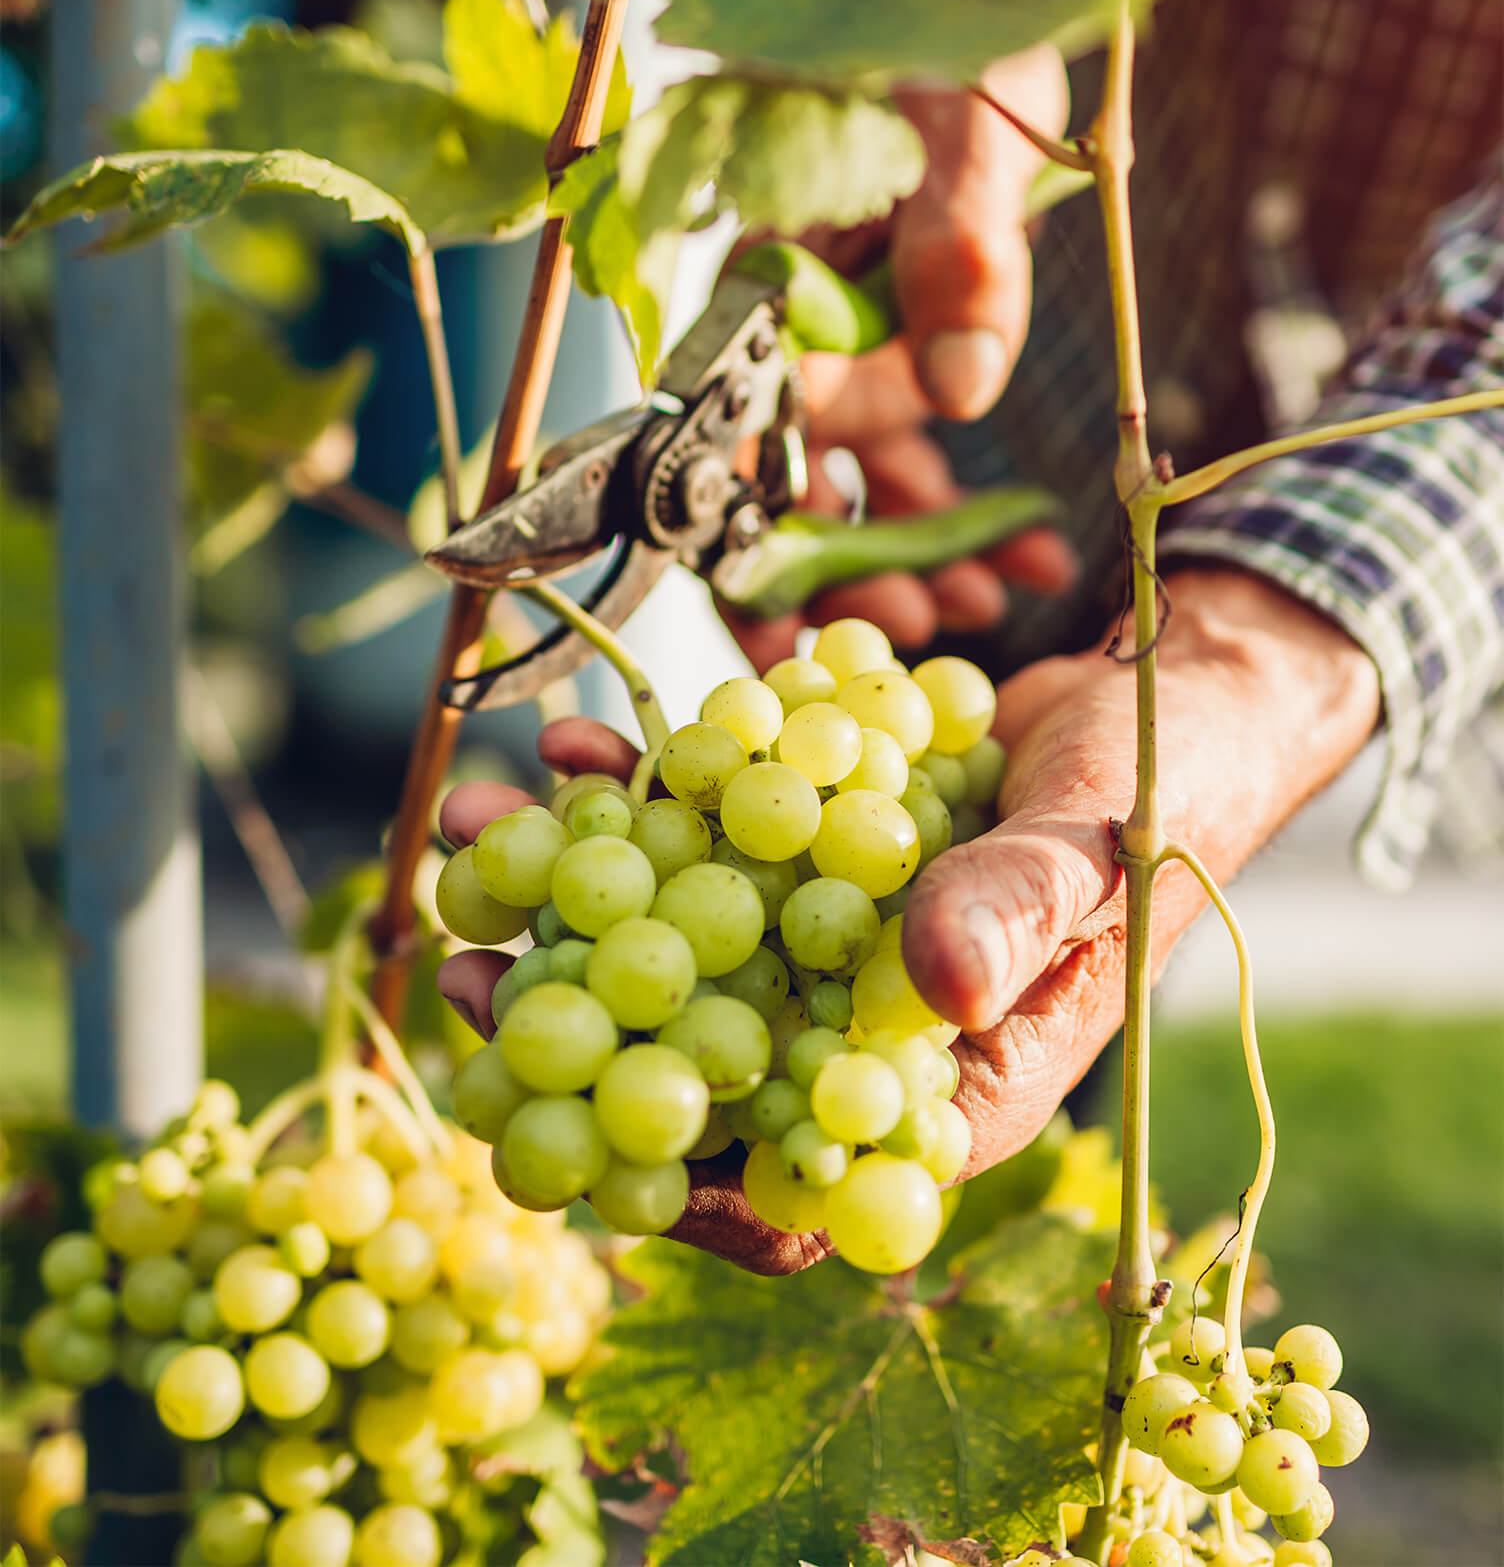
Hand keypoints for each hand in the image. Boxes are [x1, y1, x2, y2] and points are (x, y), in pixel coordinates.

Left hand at [437, 569, 1378, 1273]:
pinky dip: (643, 800)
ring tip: (481, 829)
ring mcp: (836, 932)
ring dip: (579, 892)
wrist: (1176, 685)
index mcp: (953, 1077)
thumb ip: (1024, 908)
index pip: (804, 1187)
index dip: (683, 1182)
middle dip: (580, 1024)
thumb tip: (941, 985)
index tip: (563, 1138)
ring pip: (688, 943)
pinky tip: (580, 750)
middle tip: (469, 973)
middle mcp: (875, 1020)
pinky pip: (710, 841)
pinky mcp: (816, 848)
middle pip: (709, 1063)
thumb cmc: (1175, 781)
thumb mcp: (1109, 840)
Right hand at [728, 45, 1078, 672]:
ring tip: (979, 603)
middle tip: (909, 624)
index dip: (745, 543)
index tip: (784, 624)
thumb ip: (956, 247)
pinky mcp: (898, 373)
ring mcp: (843, 366)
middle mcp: (789, 342)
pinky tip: (1024, 558)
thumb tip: (958, 388)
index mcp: (765, 290)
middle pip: (784, 489)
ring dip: (911, 562)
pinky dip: (966, 520)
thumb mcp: (959, 130)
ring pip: (856, 495)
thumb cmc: (945, 54)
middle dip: (839, 574)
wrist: (980, 26)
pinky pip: (920, 466)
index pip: (731, 439)